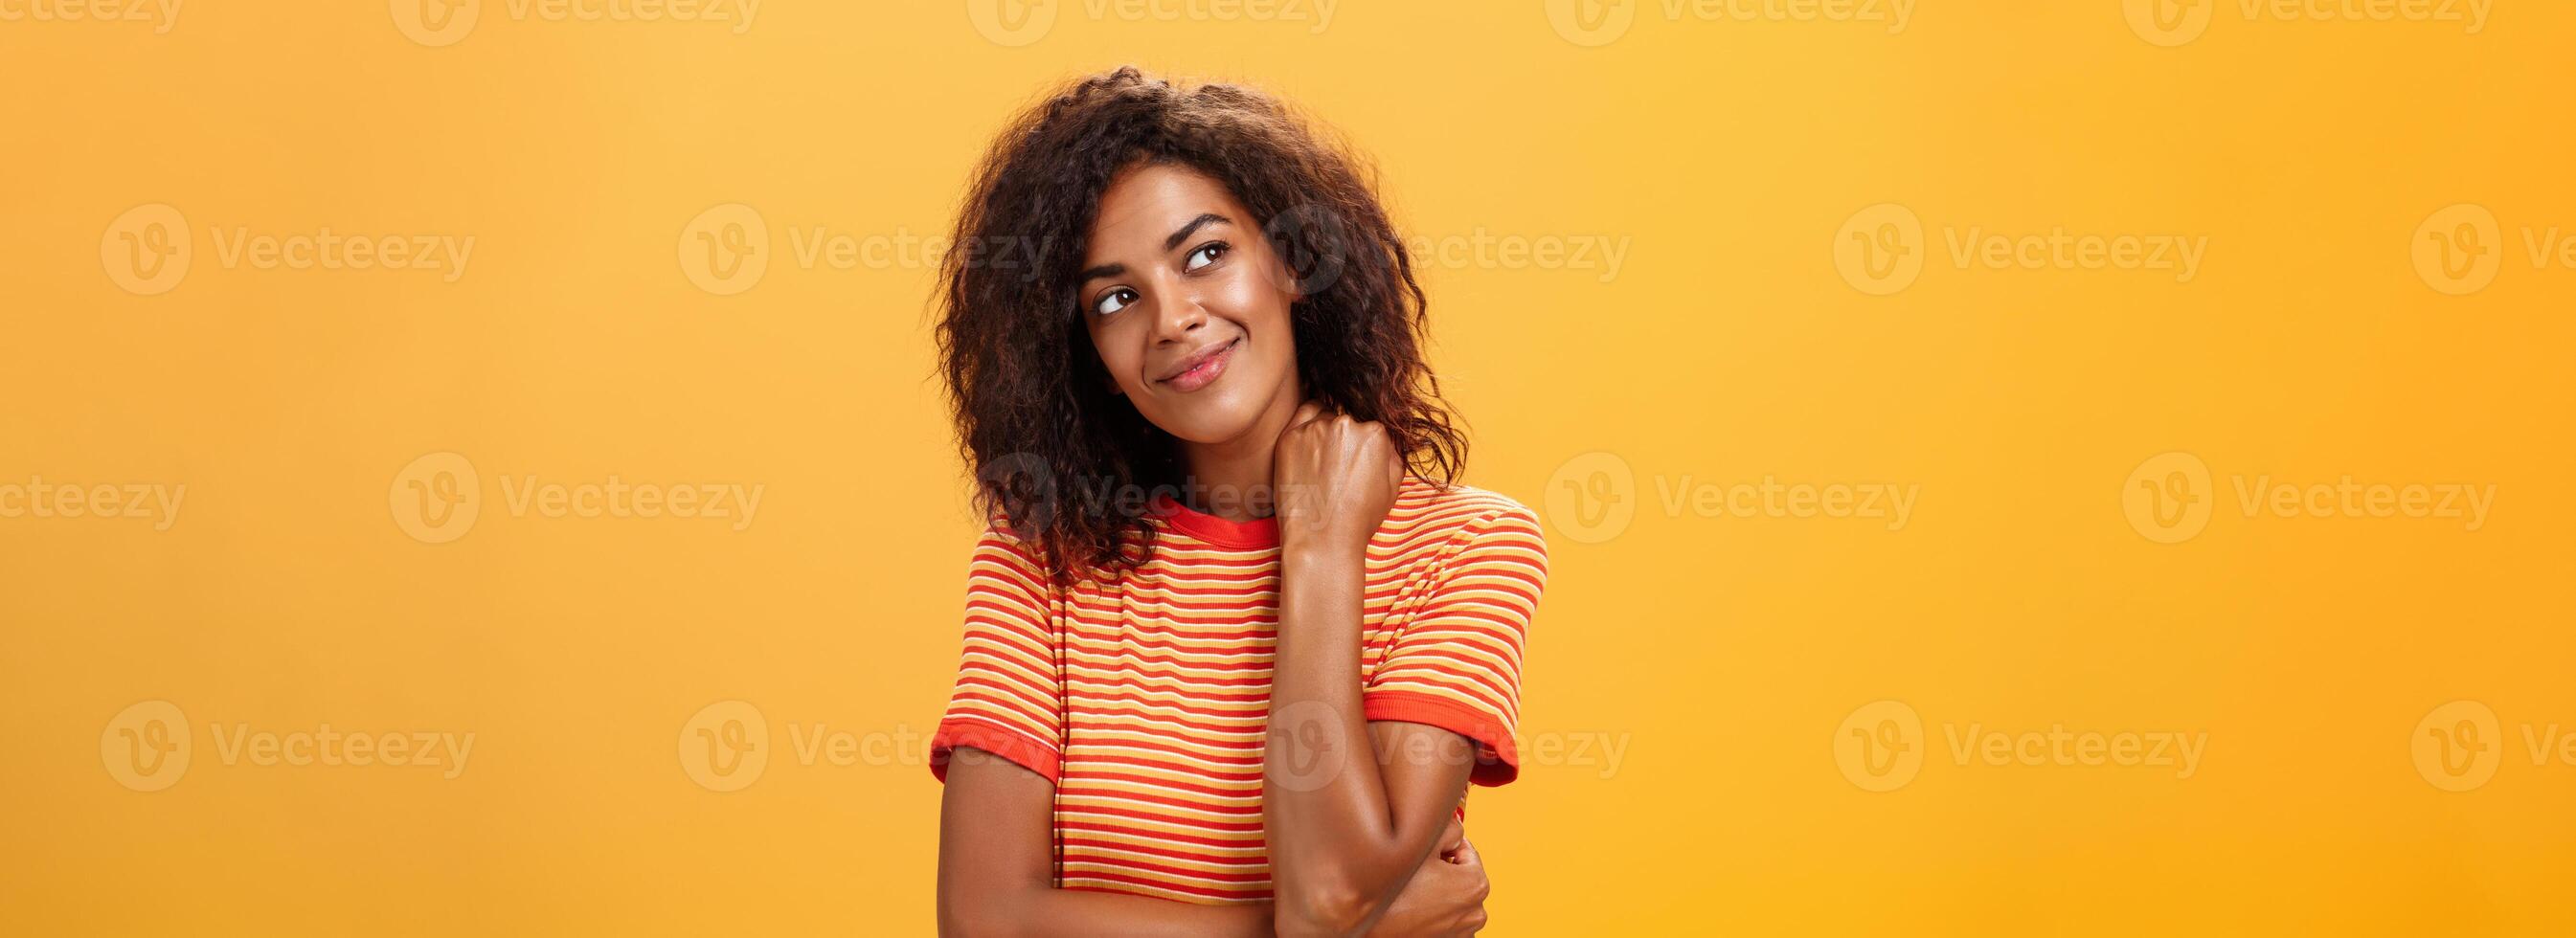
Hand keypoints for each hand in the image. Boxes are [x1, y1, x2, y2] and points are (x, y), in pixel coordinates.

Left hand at [1272, 401, 1403, 554]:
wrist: (1322, 540)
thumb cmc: (1359, 519)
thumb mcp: (1392, 487)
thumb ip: (1394, 453)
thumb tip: (1388, 438)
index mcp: (1375, 434)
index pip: (1370, 429)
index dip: (1363, 448)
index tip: (1355, 466)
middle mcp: (1346, 424)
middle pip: (1346, 422)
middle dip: (1344, 441)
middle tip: (1336, 469)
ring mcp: (1315, 429)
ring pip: (1323, 418)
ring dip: (1324, 433)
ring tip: (1320, 465)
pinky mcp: (1290, 437)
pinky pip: (1301, 418)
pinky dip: (1305, 427)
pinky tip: (1307, 449)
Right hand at [1367, 814, 1488, 935]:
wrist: (1368, 926)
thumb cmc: (1395, 890)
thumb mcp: (1423, 846)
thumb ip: (1450, 829)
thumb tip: (1457, 832)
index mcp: (1476, 885)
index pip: (1466, 851)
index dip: (1444, 847)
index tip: (1426, 852)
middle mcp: (1475, 912)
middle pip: (1461, 876)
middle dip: (1444, 869)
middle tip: (1417, 871)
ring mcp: (1463, 931)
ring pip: (1454, 897)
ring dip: (1440, 891)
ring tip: (1414, 890)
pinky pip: (1447, 918)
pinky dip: (1436, 912)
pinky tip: (1416, 907)